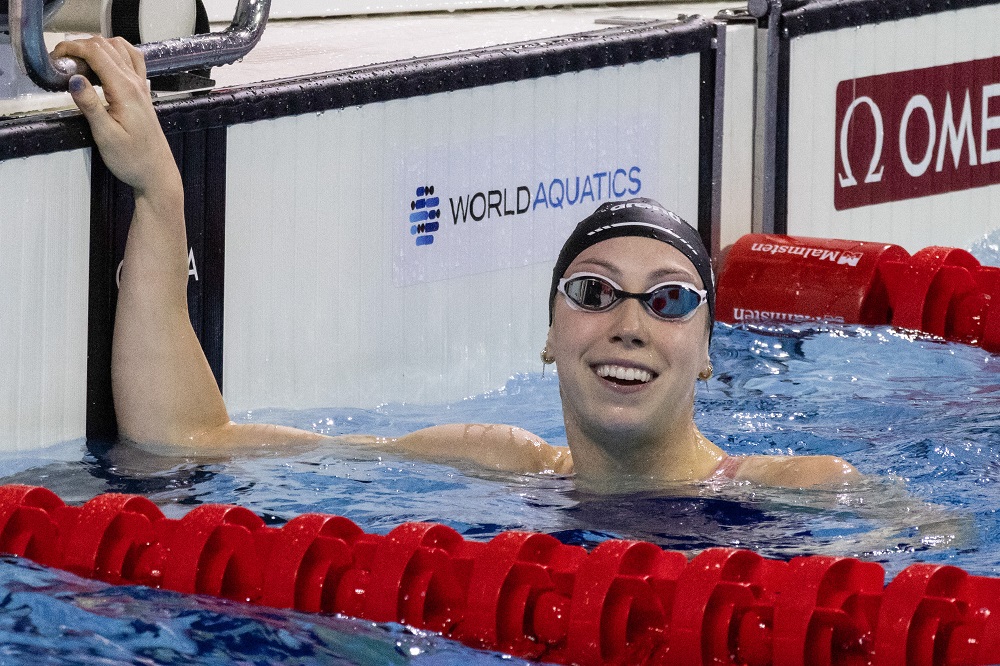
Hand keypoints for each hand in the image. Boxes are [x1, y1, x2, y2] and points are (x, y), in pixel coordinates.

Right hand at [52, 37, 177, 194]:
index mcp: (126, 90)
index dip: (72, 48)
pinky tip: (102, 63)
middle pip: (106, 45)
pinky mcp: (142, 92)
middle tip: (61, 61)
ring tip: (78, 62)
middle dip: (80, 45)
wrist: (157, 173)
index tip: (55, 56)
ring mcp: (141, 86)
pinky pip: (131, 59)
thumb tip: (74, 79)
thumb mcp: (105, 136)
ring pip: (120, 48)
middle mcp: (136, 83)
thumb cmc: (133, 159)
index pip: (97, 52)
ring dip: (96, 46)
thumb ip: (90, 105)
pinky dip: (114, 52)